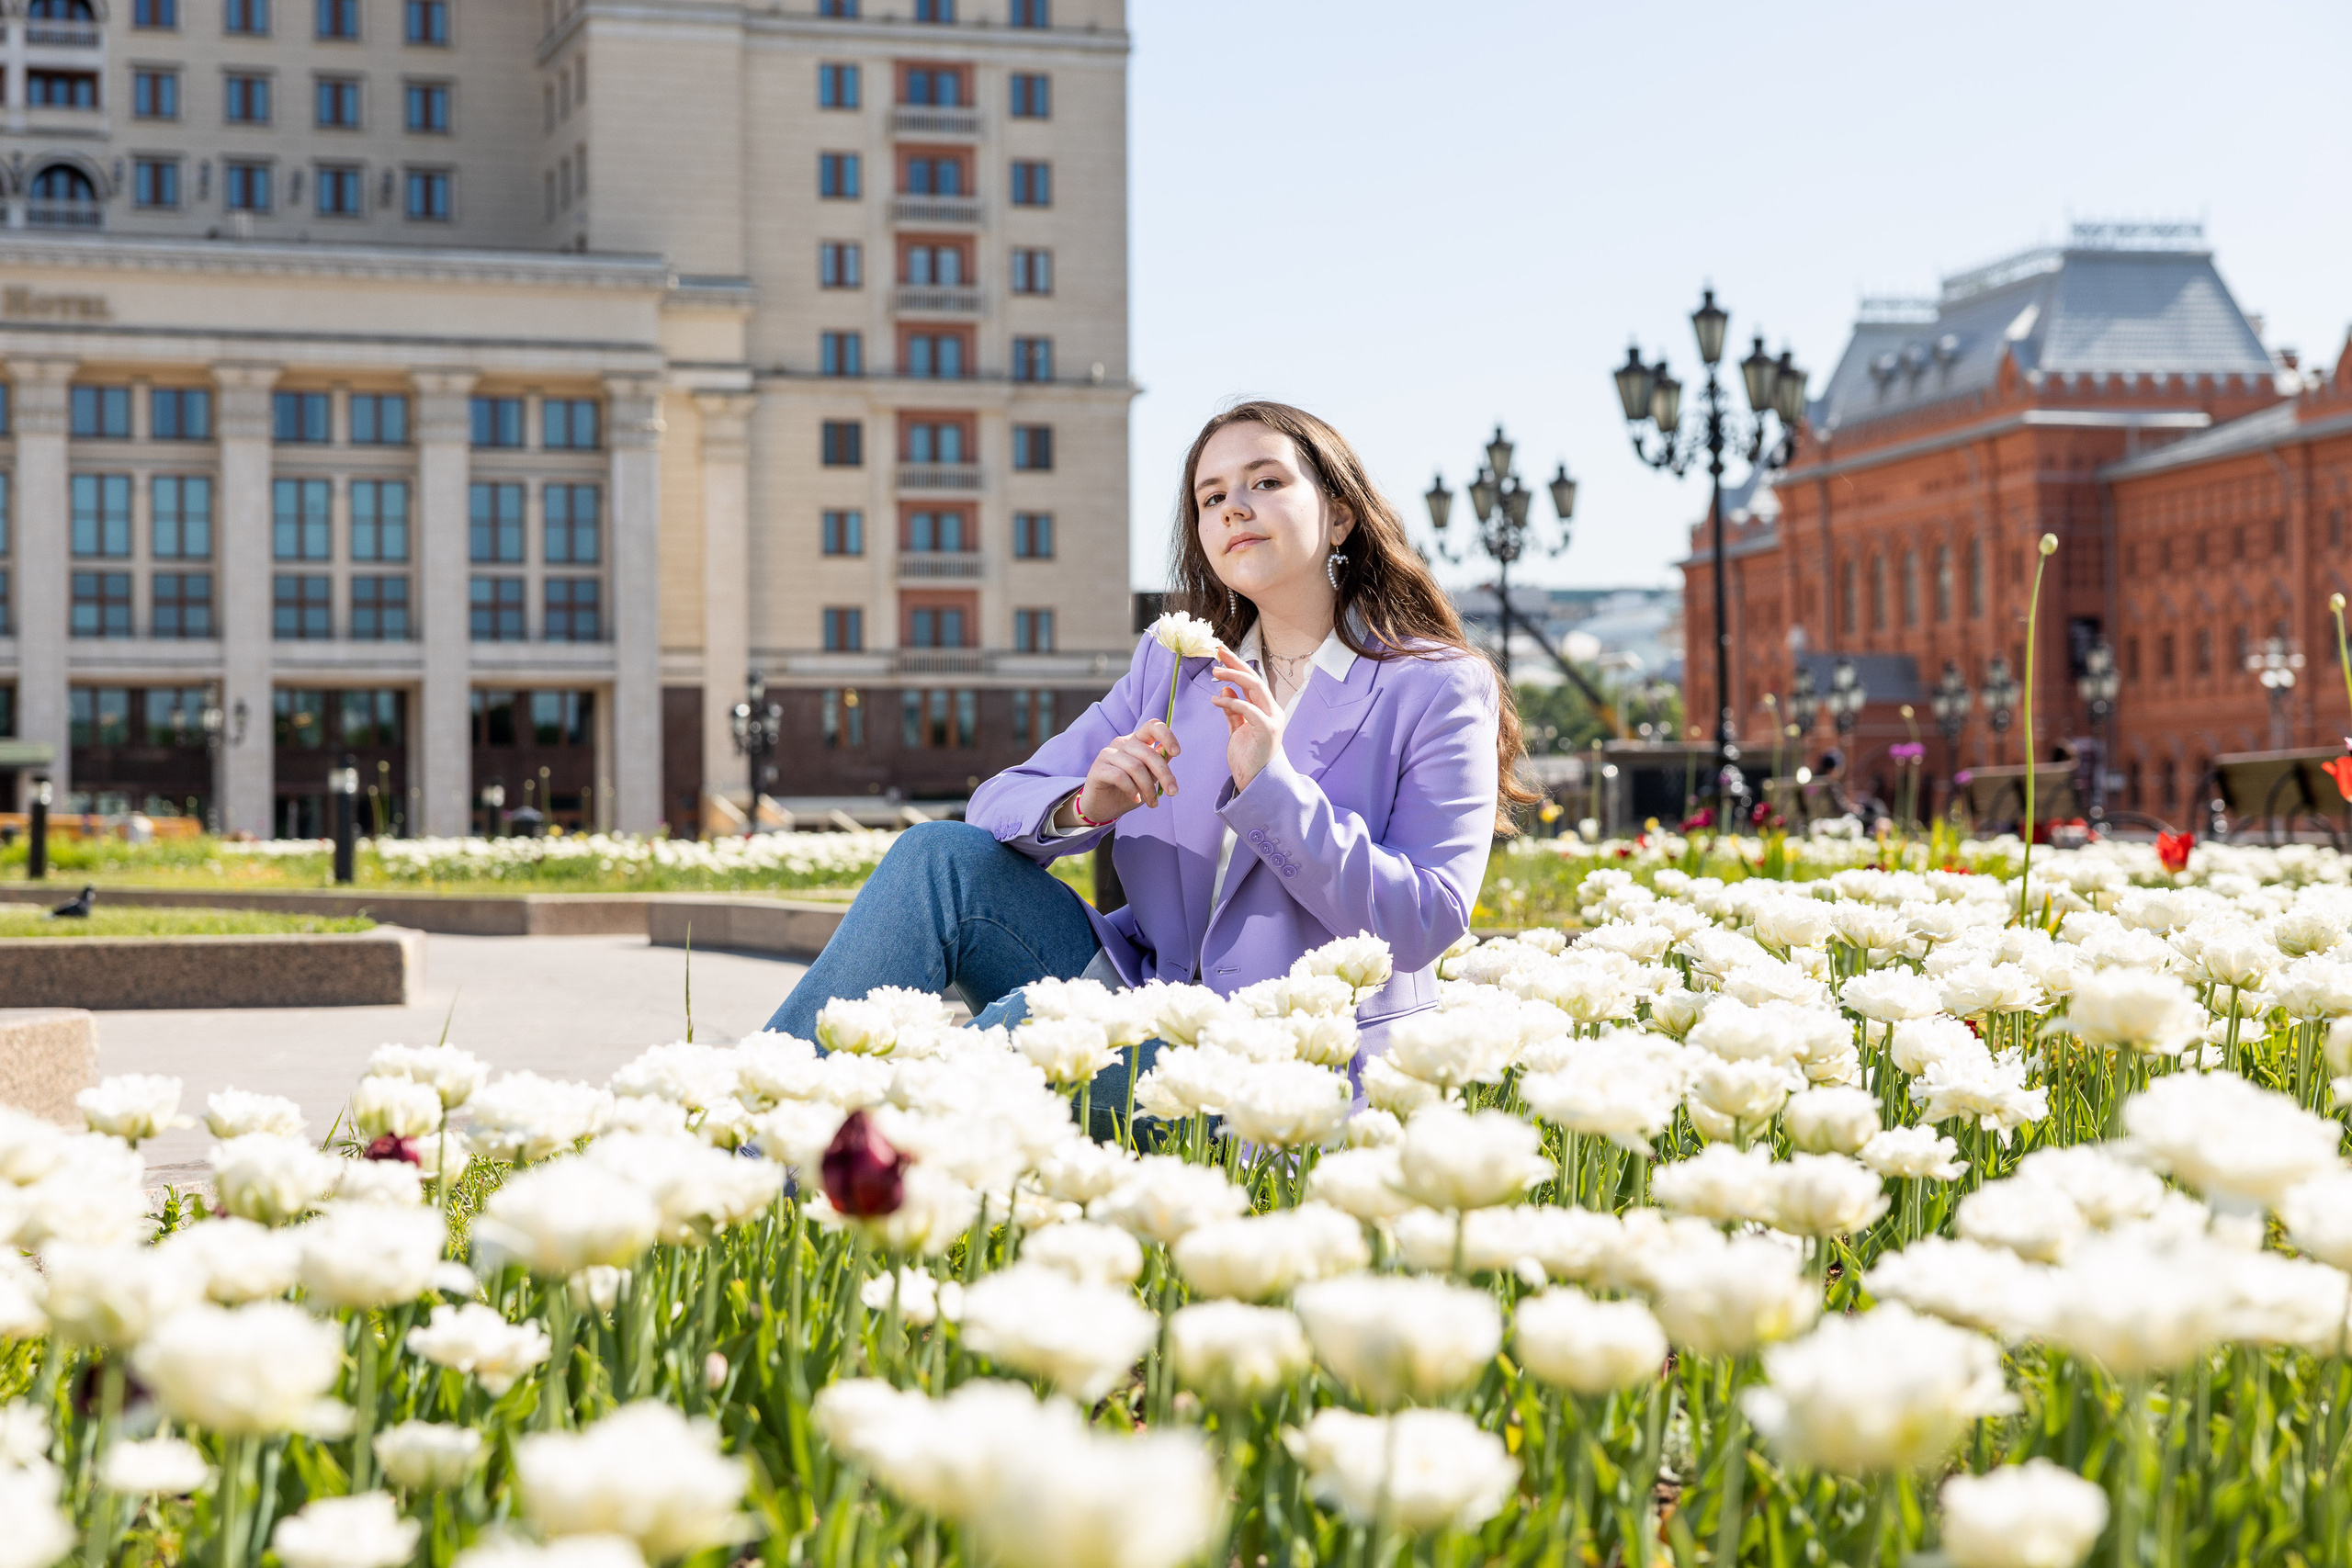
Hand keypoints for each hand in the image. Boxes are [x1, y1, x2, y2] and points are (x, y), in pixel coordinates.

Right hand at [1068, 720, 1181, 825]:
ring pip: (1136, 767)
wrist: (1103, 808)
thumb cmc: (1128, 791)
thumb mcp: (1149, 778)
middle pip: (1148, 753)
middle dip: (1164, 774)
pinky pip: (1120, 777)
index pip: (1152, 726)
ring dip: (1148, 788)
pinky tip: (1135, 799)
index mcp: (1136, 741)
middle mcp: (1122, 743)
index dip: (1166, 736)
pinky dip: (1132, 790)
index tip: (1177, 752)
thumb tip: (1171, 753)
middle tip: (1172, 792)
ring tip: (1152, 802)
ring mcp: (1108, 754)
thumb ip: (1159, 765)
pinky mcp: (1098, 768)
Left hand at [1210, 646, 1284, 791]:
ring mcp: (1273, 719)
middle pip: (1254, 678)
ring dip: (1234, 676)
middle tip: (1218, 652)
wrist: (1255, 783)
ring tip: (1215, 671)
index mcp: (1266, 709)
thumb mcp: (1237, 729)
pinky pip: (1249, 708)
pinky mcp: (1268, 730)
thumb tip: (1225, 687)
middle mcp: (1272, 711)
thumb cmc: (1248, 758)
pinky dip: (1232, 701)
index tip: (1221, 653)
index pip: (1251, 681)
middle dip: (1236, 663)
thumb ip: (1233, 710)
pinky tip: (1216, 699)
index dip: (1237, 665)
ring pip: (1255, 687)